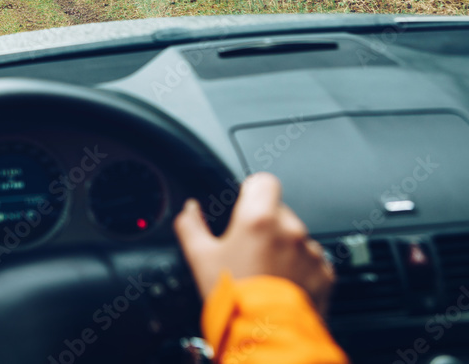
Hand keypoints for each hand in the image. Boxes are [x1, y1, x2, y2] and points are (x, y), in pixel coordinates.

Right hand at [173, 172, 333, 313]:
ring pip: (295, 236)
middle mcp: (289, 229)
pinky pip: (311, 260)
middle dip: (264, 225)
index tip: (245, 203)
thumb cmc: (235, 296)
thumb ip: (191, 226)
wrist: (267, 334)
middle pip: (278, 211)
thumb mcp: (200, 258)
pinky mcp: (325, 272)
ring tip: (265, 271)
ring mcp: (310, 251)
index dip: (252, 191)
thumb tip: (189, 210)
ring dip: (283, 247)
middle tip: (248, 249)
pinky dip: (299, 268)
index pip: (263, 181)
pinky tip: (281, 283)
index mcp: (258, 218)